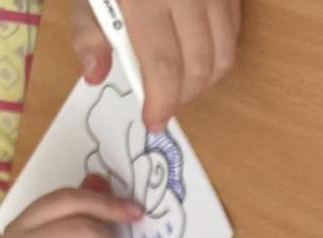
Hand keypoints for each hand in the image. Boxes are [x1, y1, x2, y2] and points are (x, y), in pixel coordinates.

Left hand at [72, 0, 240, 129]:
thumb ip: (90, 30)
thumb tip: (97, 75)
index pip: (163, 64)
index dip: (162, 100)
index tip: (155, 121)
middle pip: (200, 66)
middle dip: (183, 94)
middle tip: (163, 101)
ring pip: (224, 56)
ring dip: (204, 80)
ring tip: (180, 82)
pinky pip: (232, 34)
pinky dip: (216, 55)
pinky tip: (195, 54)